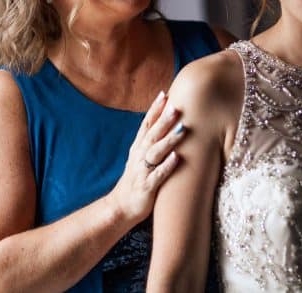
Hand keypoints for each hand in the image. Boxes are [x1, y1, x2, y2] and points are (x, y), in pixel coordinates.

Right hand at [108, 91, 186, 223]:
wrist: (120, 207)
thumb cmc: (136, 179)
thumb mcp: (141, 157)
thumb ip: (151, 140)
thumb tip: (166, 121)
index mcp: (138, 147)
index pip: (146, 124)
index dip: (154, 109)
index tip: (164, 94)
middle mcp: (139, 156)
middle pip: (151, 135)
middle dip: (163, 120)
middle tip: (175, 106)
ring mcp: (142, 171)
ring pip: (155, 153)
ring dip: (168, 140)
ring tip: (181, 129)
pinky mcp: (146, 187)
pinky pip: (158, 175)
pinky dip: (167, 166)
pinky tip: (177, 158)